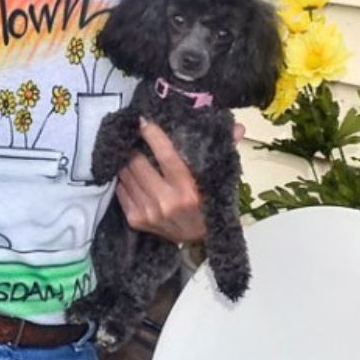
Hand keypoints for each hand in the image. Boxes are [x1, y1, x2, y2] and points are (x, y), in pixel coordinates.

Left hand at [115, 118, 245, 244]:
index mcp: (188, 190)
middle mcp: (166, 202)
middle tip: (132, 138)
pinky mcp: (136, 220)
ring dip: (125, 162)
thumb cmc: (211, 202)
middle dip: (133, 148)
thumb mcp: (220, 179)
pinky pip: (121, 191)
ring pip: (126, 176)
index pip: (166, 155)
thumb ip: (227, 150)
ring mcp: (149, 212)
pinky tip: (128, 172)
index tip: (143, 121)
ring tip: (128, 152)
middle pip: (138, 164)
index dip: (152, 135)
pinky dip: (122, 179)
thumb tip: (238, 126)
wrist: (202, 238)